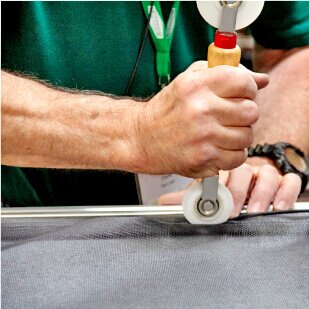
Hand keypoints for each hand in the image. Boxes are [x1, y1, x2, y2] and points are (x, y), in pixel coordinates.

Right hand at [135, 61, 268, 176]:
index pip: (244, 82)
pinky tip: (217, 148)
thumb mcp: (189, 81)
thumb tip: (262, 80)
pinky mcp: (204, 159)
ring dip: (237, 136)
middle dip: (244, 114)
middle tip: (229, 117)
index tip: (241, 94)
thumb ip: (224, 73)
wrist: (141, 138)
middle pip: (251, 111)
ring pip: (247, 136)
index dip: (248, 89)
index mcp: (197, 85)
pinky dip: (231, 155)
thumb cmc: (165, 111)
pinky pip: (238, 157)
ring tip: (220, 134)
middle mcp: (201, 109)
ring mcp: (203, 136)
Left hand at [158, 158, 301, 217]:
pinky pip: (290, 181)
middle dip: (239, 193)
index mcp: (226, 168)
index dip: (221, 187)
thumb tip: (163, 202)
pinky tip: (279, 205)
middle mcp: (246, 168)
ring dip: (261, 195)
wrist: (249, 178)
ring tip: (254, 210)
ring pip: (267, 176)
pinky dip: (286, 192)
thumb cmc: (228, 184)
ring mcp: (264, 173)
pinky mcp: (283, 180)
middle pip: (244, 173)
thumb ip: (188, 196)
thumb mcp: (208, 190)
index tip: (217, 202)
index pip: (224, 172)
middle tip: (233, 210)